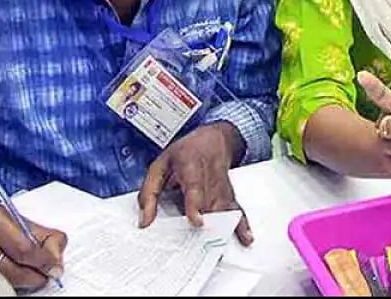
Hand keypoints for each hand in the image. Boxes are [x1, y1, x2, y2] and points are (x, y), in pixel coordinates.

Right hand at [0, 201, 67, 291]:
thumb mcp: (15, 217)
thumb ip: (40, 236)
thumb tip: (56, 260)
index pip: (26, 249)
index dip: (44, 262)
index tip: (56, 268)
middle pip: (15, 270)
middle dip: (36, 276)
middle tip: (47, 276)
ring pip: (5, 279)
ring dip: (25, 281)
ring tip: (33, 275)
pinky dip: (9, 281)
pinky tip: (16, 276)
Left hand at [137, 123, 252, 244]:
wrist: (213, 139)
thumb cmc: (185, 152)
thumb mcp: (159, 165)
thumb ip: (148, 193)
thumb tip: (144, 221)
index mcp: (191, 167)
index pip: (195, 188)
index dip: (196, 205)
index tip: (198, 222)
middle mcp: (210, 179)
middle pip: (211, 204)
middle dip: (207, 226)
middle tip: (199, 250)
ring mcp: (222, 188)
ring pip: (224, 210)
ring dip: (222, 230)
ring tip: (218, 251)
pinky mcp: (230, 195)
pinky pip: (236, 210)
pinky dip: (242, 225)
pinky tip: (245, 238)